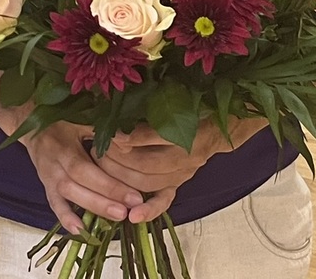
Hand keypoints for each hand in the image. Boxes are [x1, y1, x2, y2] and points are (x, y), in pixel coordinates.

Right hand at [18, 121, 145, 233]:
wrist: (29, 125)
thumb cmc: (60, 122)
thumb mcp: (79, 119)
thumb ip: (101, 130)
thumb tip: (128, 139)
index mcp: (62, 146)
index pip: (85, 169)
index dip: (108, 184)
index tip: (133, 195)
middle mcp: (53, 164)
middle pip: (77, 185)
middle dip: (104, 200)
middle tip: (129, 210)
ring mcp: (47, 177)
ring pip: (68, 196)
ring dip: (93, 208)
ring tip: (118, 217)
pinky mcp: (46, 186)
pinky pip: (54, 204)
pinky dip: (66, 218)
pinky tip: (81, 231)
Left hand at [96, 116, 265, 221]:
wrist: (217, 128)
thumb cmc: (189, 107)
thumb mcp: (171, 99)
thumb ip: (147, 105)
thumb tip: (115, 108)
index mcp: (184, 128)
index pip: (150, 136)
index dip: (125, 136)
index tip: (106, 132)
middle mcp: (185, 155)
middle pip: (144, 163)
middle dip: (115, 158)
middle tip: (97, 148)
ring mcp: (182, 173)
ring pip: (147, 183)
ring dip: (119, 177)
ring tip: (100, 165)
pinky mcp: (179, 184)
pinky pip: (165, 201)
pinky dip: (148, 210)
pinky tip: (132, 216)